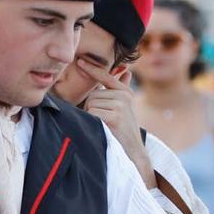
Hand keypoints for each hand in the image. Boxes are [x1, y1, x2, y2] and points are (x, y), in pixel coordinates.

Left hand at [77, 59, 154, 184]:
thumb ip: (121, 89)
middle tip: (102, 121)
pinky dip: (92, 122)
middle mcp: (124, 96)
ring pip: (90, 104)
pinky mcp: (115, 117)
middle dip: (91, 107)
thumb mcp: (125, 107)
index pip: (106, 77)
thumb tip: (125, 72)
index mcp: (125, 92)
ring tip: (103, 125)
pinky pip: (92, 113)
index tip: (80, 61)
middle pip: (92, 94)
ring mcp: (120, 106)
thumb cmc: (124, 130)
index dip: (92, 69)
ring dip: (91, 115)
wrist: (132, 152)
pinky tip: (102, 129)